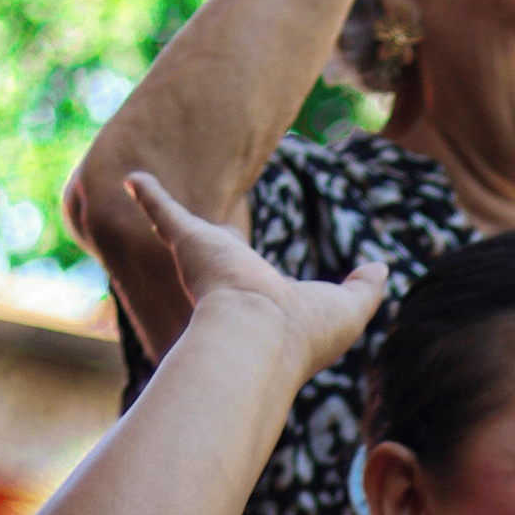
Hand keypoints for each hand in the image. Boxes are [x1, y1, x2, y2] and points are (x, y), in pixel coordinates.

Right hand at [125, 171, 388, 385]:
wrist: (261, 338)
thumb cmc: (306, 333)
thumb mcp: (351, 308)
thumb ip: (366, 287)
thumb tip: (380, 267)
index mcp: (259, 297)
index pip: (249, 276)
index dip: (246, 266)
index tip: (241, 251)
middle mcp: (225, 281)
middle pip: (210, 250)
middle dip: (202, 239)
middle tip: (193, 228)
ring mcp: (203, 261)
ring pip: (178, 229)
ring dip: (160, 210)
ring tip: (140, 185)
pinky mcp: (189, 241)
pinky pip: (163, 212)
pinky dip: (149, 195)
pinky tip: (133, 176)